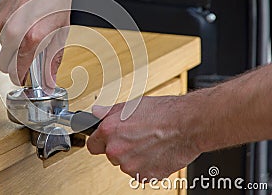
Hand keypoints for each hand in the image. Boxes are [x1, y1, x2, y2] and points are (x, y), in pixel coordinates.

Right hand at [0, 0, 71, 87]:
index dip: (23, 79)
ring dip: (14, 48)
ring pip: (3, 49)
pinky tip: (23, 21)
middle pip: (4, 65)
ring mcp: (1, 23)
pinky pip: (0, 34)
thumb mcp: (61, 30)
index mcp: (32, 38)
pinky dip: (10, 34)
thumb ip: (53, 59)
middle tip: (31, 59)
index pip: (17, 73)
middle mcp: (13, 32)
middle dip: (16, 66)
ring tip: (30, 32)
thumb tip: (49, 79)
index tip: (28, 80)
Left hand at [86, 96, 200, 179]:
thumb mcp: (131, 104)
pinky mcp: (145, 176)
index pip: (92, 144)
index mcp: (110, 131)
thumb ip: (109, 112)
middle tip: (135, 137)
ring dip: (134, 157)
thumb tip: (96, 113)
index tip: (105, 140)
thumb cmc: (163, 112)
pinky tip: (155, 152)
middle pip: (110, 155)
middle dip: (120, 147)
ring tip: (149, 142)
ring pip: (126, 164)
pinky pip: (140, 172)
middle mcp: (117, 150)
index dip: (100, 141)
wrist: (188, 125)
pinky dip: (146, 165)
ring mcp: (130, 166)